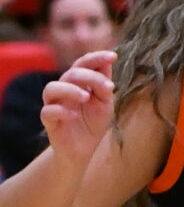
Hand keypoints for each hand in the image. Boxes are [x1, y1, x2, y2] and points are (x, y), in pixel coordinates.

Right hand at [41, 50, 114, 168]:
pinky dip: (60, 111)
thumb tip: (108, 63)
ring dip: (70, 89)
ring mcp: (54, 105)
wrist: (83, 150)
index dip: (96, 58)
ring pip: (51, 88)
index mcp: (78, 83)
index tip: (113, 56)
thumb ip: (104, 85)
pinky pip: (47, 111)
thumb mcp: (105, 104)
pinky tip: (74, 115)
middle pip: (70, 73)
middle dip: (89, 76)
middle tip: (107, 86)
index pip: (83, 63)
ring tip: (86, 97)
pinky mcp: (49, 122)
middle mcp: (64, 90)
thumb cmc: (93, 123)